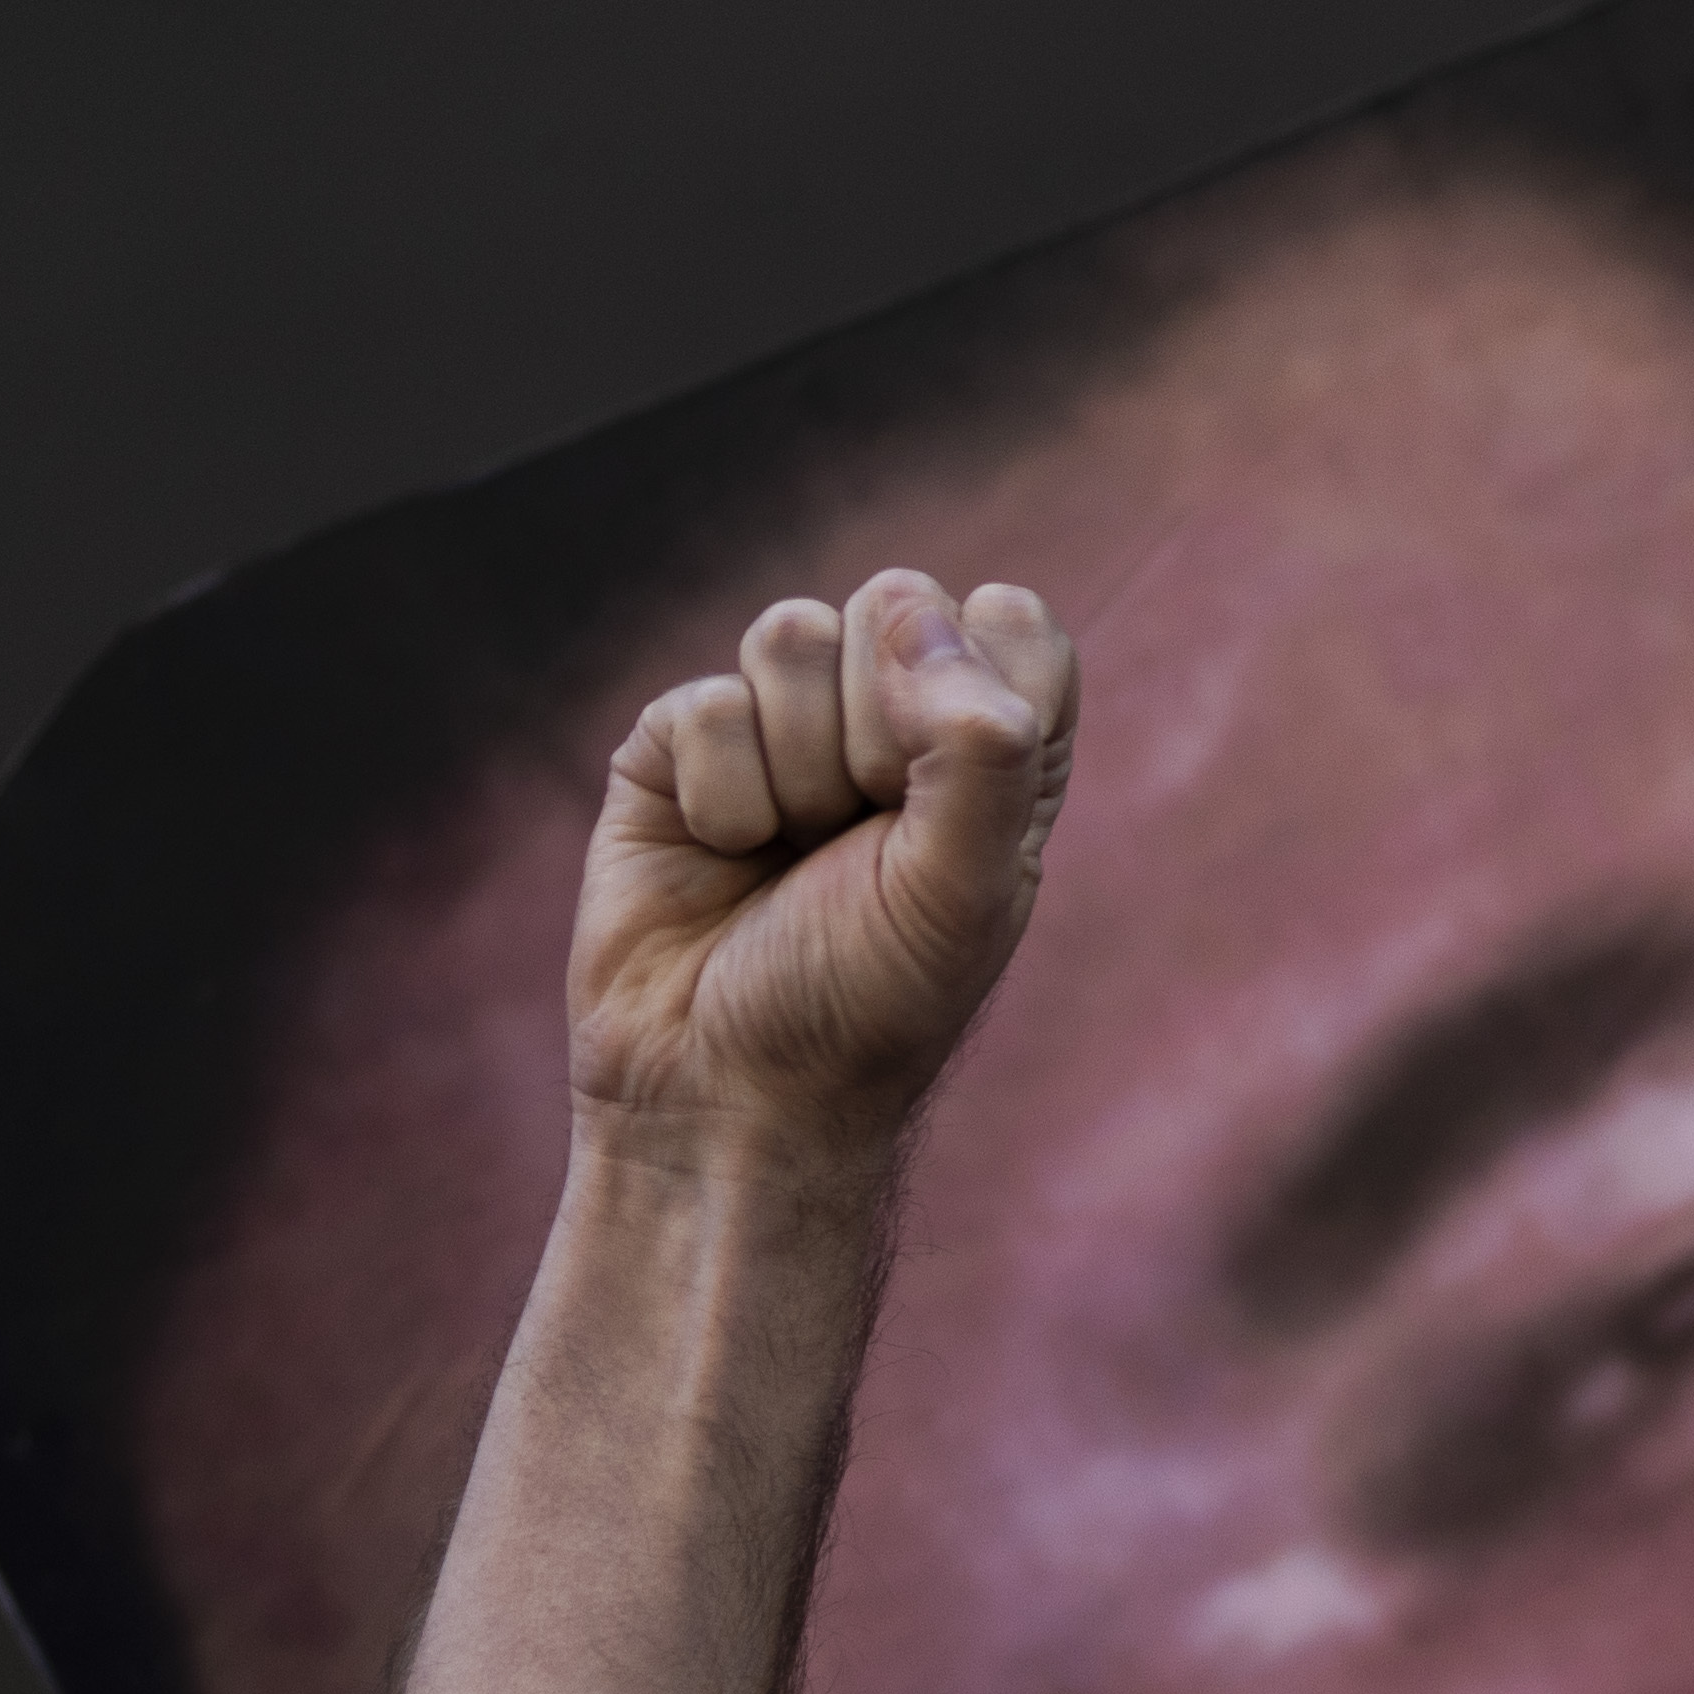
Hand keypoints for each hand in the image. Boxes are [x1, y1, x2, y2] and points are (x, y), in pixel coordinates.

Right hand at [565, 569, 1076, 1153]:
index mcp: (994, 755)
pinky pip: (705, 699)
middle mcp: (894, 724)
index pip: (1013, 624)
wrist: (725, 1090)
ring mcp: (783, 727)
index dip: (978, 687)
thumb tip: (922, 616)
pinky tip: (724, 859)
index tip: (951, 796)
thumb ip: (982, 750)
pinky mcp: (680, 746)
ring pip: (790, 632)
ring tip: (791, 856)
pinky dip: (722, 796)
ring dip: (798, 770)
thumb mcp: (962, 889)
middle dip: (879, 732)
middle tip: (863, 841)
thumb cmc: (866, 1006)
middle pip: (894, 603)